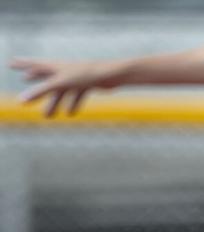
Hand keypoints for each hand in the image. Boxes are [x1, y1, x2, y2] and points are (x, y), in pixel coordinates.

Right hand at [9, 57, 123, 116]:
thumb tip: (20, 101)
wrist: (111, 74)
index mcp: (55, 66)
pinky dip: (72, 104)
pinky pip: (76, 95)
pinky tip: (70, 114)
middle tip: (24, 79)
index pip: (34, 64)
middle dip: (36, 82)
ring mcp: (76, 77)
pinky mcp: (88, 83)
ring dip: (54, 104)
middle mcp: (64, 70)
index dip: (22, 64)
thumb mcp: (59, 84)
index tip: (11, 62)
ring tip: (47, 116)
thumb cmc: (84, 74)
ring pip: (61, 91)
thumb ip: (40, 92)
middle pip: (46, 77)